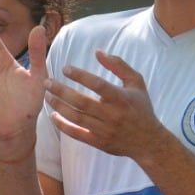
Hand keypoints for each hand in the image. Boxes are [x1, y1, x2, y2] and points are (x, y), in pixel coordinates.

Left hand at [45, 51, 165, 160]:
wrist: (148, 141)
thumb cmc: (141, 107)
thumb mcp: (136, 82)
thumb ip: (118, 65)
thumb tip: (98, 52)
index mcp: (121, 98)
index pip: (97, 84)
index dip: (80, 75)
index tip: (65, 68)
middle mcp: (112, 114)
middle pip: (81, 101)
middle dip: (61, 91)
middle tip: (46, 82)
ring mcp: (104, 130)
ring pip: (76, 117)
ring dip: (59, 106)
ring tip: (47, 96)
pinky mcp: (99, 142)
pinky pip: (77, 134)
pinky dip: (63, 125)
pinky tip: (53, 116)